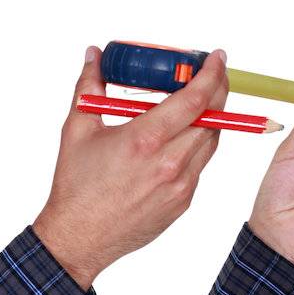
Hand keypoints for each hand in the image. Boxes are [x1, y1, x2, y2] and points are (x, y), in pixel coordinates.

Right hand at [32, 46, 229, 288]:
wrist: (79, 238)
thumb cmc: (76, 187)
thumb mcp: (77, 130)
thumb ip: (89, 87)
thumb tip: (94, 56)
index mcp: (144, 140)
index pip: (194, 100)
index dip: (211, 74)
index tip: (217, 58)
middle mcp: (168, 163)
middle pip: (212, 118)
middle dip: (216, 91)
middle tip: (211, 75)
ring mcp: (179, 186)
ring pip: (211, 142)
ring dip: (209, 119)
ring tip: (198, 105)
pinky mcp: (182, 203)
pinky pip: (199, 166)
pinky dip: (195, 147)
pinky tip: (179, 139)